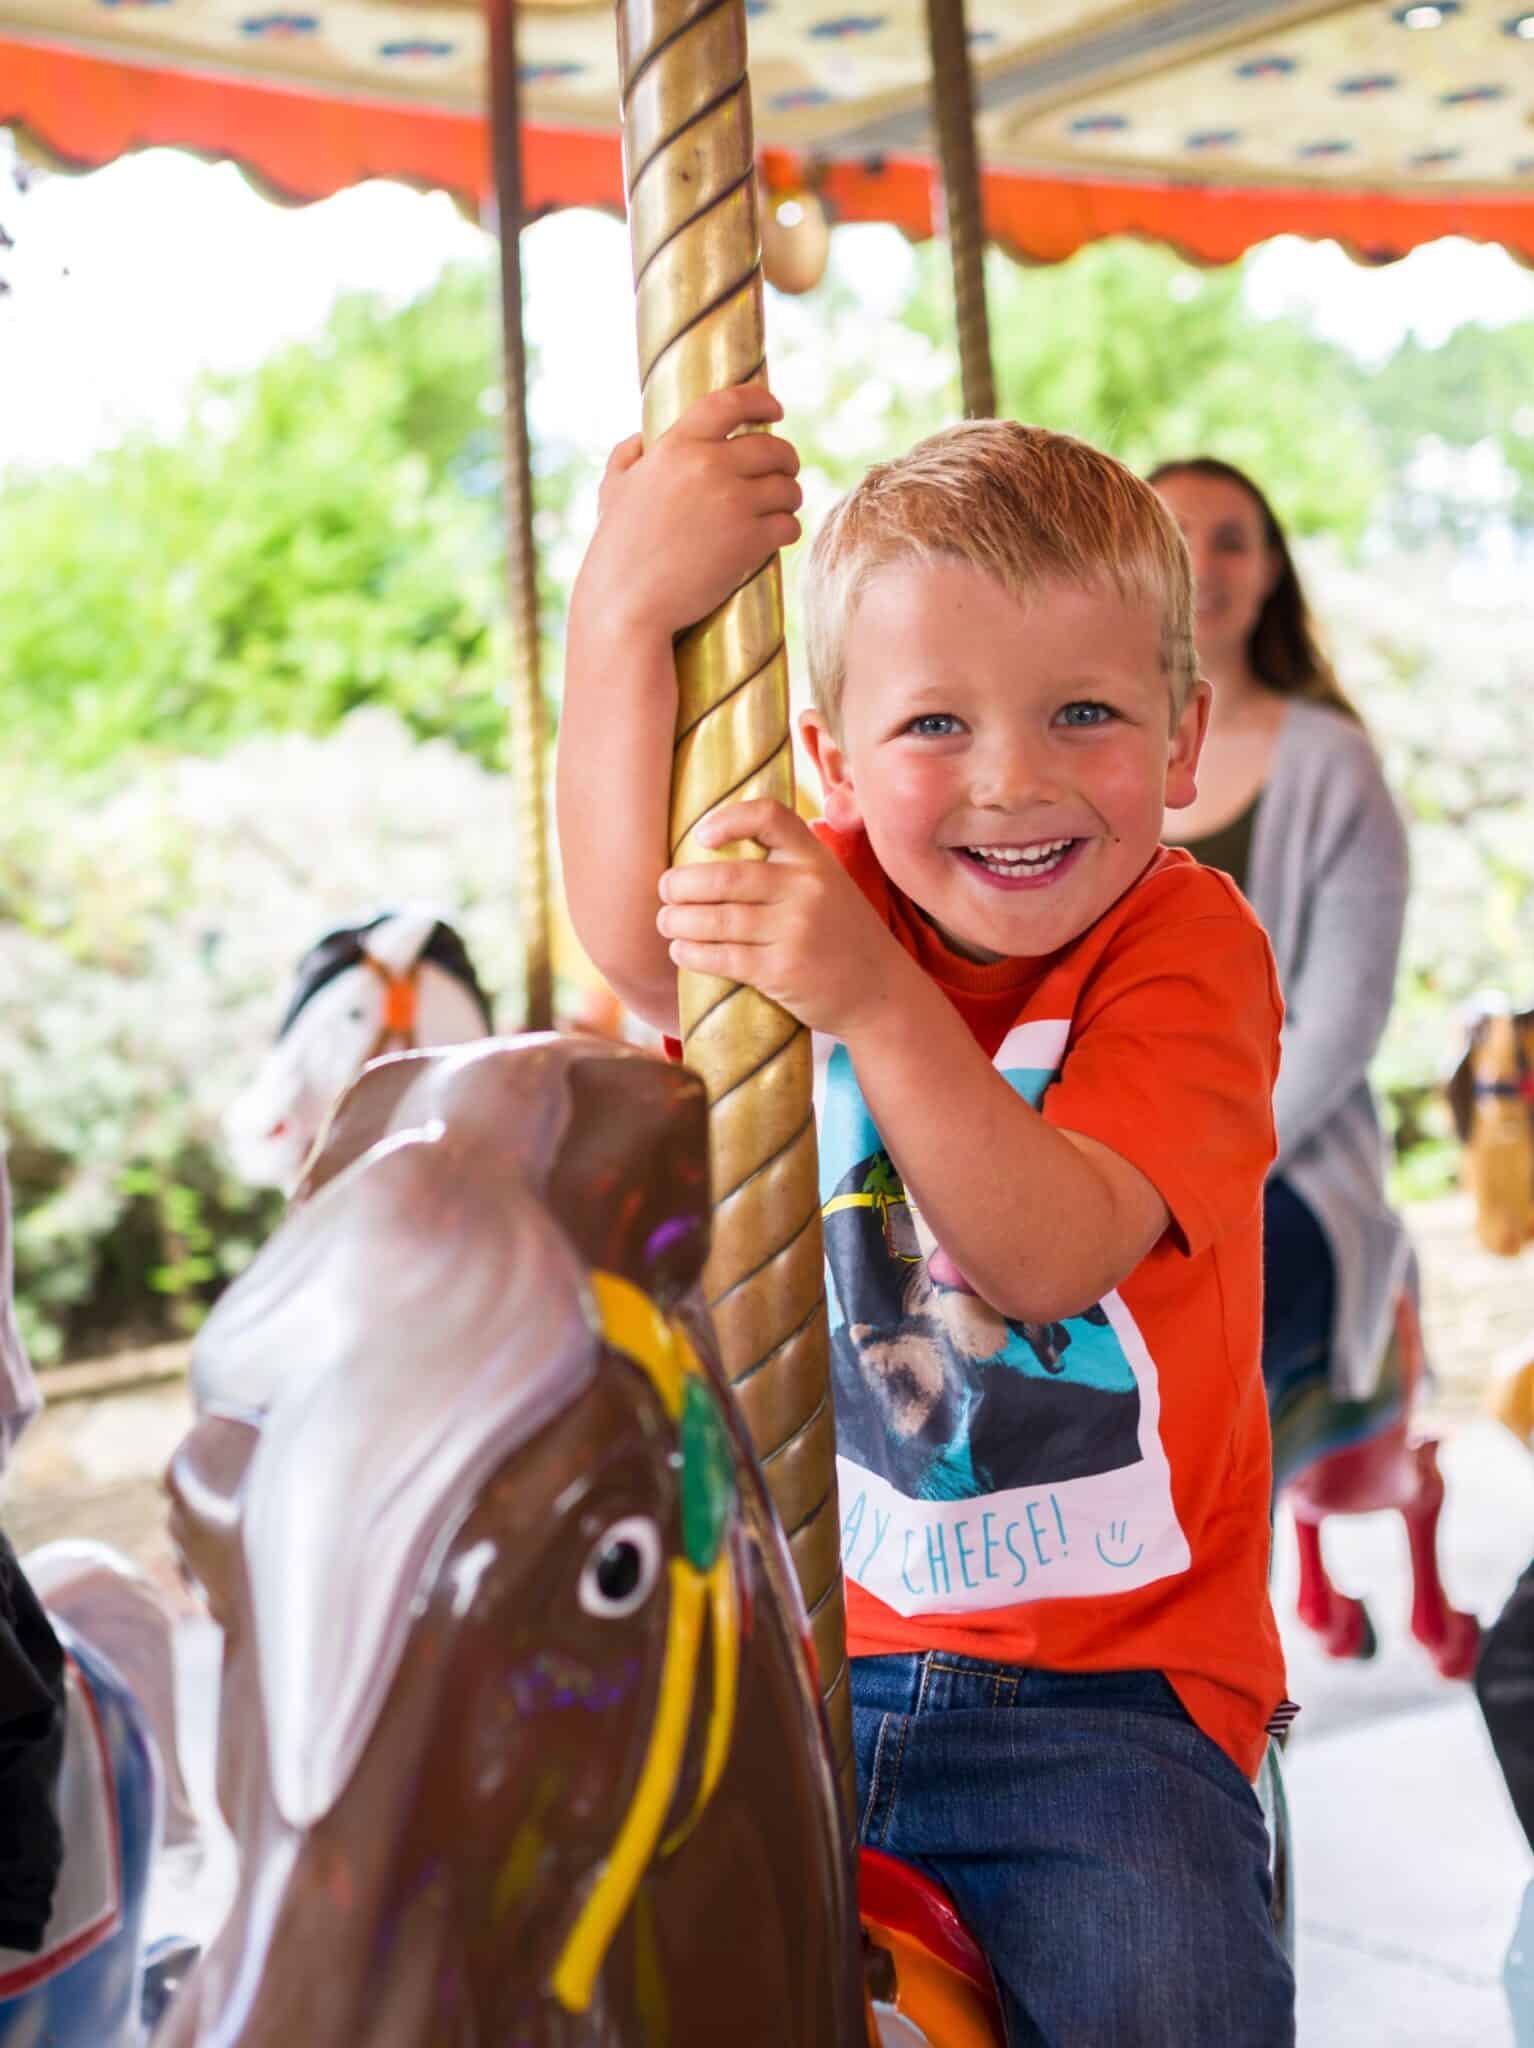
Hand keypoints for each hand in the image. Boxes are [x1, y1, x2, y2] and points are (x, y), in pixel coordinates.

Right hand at [575, 387, 801, 644]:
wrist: (628, 604)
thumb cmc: (616, 550)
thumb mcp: (612, 491)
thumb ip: (627, 456)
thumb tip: (643, 438)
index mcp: (677, 446)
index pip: (731, 403)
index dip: (761, 401)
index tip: (774, 410)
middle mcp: (709, 466)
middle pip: (773, 449)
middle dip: (785, 461)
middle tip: (783, 473)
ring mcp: (734, 503)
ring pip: (788, 488)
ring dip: (789, 498)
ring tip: (779, 508)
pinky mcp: (750, 541)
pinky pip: (789, 525)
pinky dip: (787, 530)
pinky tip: (775, 536)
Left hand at [657, 799, 914, 1037]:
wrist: (880, 991)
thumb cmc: (841, 935)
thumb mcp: (827, 886)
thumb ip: (786, 868)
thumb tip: (710, 855)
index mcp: (815, 859)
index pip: (768, 817)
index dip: (727, 820)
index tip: (700, 838)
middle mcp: (806, 888)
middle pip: (725, 876)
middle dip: (681, 884)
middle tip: (665, 891)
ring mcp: (795, 930)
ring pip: (716, 919)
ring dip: (678, 921)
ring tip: (666, 922)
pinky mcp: (782, 971)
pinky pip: (722, 957)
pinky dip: (691, 954)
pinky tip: (681, 951)